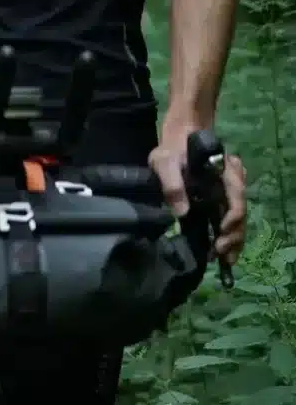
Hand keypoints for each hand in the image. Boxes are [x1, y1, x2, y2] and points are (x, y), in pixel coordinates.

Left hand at [149, 122, 246, 265]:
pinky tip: (221, 255)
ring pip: (238, 220)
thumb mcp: (165, 162)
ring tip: (223, 259)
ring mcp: (227, 194)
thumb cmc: (172, 151)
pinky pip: (229, 221)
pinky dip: (228, 238)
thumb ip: (172, 183)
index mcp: (225, 171)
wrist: (176, 144)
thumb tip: (181, 212)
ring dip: (233, 241)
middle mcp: (232, 183)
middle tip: (220, 253)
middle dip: (234, 235)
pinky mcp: (219, 203)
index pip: (236, 196)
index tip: (220, 232)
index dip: (232, 217)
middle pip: (240, 212)